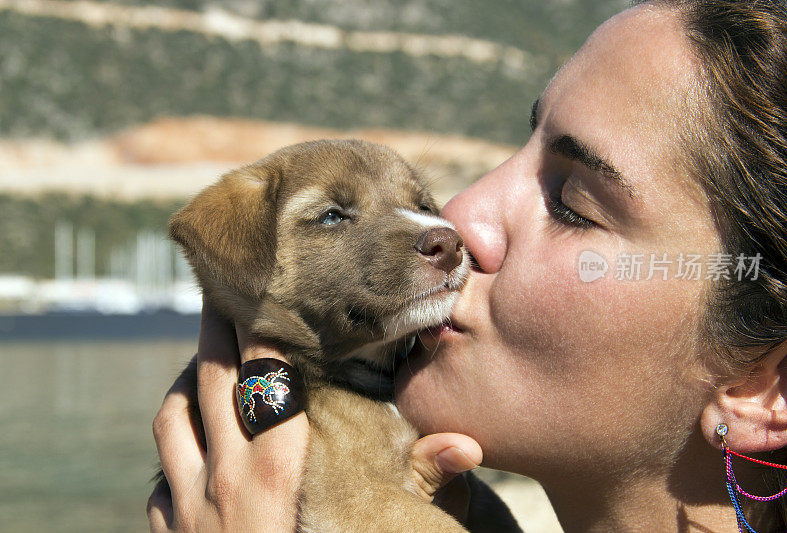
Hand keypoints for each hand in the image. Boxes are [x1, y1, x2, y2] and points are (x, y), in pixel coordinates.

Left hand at [147, 302, 481, 529]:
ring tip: (202, 358)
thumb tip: (465, 445)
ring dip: (186, 381)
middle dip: (215, 326)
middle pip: (211, 378)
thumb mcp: (376, 532)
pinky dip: (172, 446)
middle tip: (221, 287)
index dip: (263, 327)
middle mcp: (224, 478)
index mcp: (276, 470)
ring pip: (172, 418)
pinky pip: (159, 474)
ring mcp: (189, 506)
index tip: (265, 288)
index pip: (265, 374)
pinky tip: (187, 439)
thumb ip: (418, 484)